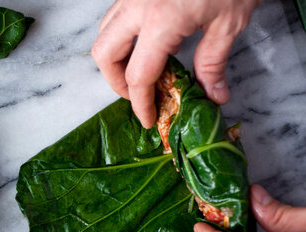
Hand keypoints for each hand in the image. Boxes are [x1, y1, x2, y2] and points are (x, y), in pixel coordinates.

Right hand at [92, 0, 260, 127]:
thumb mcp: (229, 22)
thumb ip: (214, 63)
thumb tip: (213, 95)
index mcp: (161, 19)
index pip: (139, 75)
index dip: (140, 103)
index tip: (148, 118)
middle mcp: (137, 5)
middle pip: (103, 54)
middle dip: (116, 82)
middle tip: (138, 94)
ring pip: (103, 33)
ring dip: (115, 59)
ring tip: (141, 72)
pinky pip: (115, 18)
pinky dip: (122, 38)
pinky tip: (146, 45)